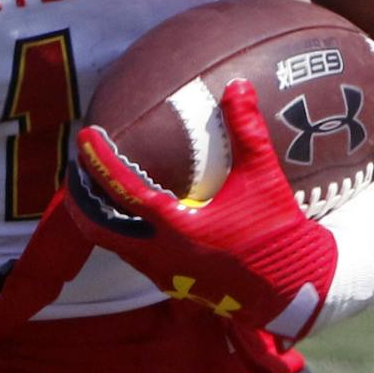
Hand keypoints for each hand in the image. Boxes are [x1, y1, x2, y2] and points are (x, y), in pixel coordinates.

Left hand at [72, 79, 337, 342]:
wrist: (296, 287)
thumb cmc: (278, 232)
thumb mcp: (263, 176)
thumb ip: (247, 129)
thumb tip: (237, 85)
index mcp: (176, 229)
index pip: (122, 191)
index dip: (100, 161)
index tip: (84, 137)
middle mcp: (161, 256)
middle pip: (98, 228)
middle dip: (82, 198)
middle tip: (77, 168)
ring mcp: (164, 274)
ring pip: (113, 245)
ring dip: (99, 218)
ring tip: (94, 187)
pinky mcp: (173, 284)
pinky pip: (132, 256)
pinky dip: (121, 233)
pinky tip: (128, 216)